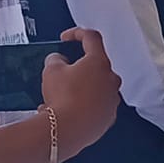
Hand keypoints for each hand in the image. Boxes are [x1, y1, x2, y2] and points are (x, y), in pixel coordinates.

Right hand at [39, 29, 119, 161]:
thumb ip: (56, 59)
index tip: (67, 38)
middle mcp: (111, 79)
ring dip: (80, 88)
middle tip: (62, 72)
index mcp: (99, 62)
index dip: (77, 33)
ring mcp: (112, 98)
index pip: (92, 38)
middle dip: (78, 67)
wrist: (68, 129)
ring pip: (95, 87)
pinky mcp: (109, 116)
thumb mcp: (51, 71)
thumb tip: (59, 60)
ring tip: (58, 96)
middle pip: (96, 65)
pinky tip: (64, 110)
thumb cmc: (62, 97)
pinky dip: (82, 105)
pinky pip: (95, 105)